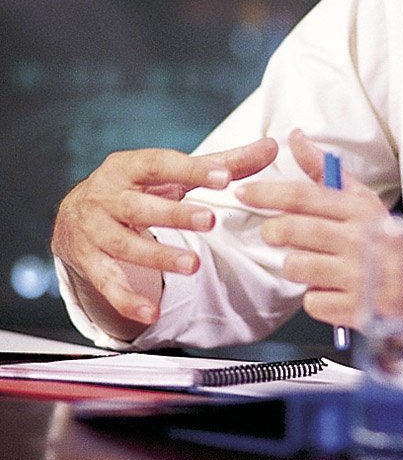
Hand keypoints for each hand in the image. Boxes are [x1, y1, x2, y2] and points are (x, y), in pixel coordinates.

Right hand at [52, 138, 277, 331]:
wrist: (73, 217)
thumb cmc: (136, 189)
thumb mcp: (171, 175)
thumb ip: (222, 164)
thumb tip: (272, 147)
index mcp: (128, 167)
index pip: (160, 164)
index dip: (192, 170)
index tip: (224, 176)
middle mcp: (106, 195)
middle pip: (139, 206)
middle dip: (174, 213)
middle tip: (210, 221)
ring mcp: (93, 230)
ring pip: (124, 244)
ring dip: (157, 257)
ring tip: (193, 266)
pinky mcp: (87, 262)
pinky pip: (106, 283)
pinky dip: (127, 299)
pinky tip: (153, 313)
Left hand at [237, 129, 400, 329]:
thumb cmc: (391, 242)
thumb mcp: (366, 202)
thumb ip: (327, 172)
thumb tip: (295, 138)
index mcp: (362, 211)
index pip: (305, 196)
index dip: (268, 193)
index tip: (244, 192)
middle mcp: (360, 241)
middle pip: (293, 230)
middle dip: (273, 231)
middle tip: (274, 233)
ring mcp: (359, 277)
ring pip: (296, 267)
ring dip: (297, 266)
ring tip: (315, 265)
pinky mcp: (357, 310)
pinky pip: (312, 301)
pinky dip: (316, 298)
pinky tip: (333, 290)